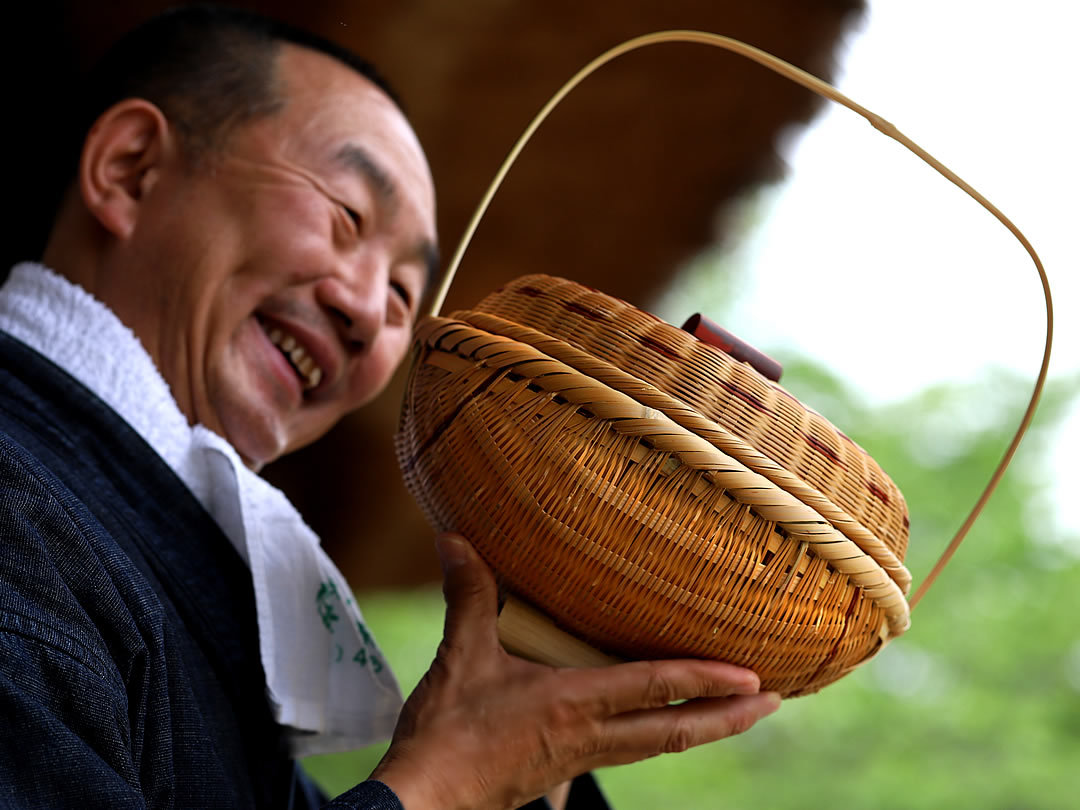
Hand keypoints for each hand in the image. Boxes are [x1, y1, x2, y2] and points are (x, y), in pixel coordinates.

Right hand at [371, 534, 780, 809]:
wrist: (427, 799)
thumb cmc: (448, 733)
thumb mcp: (460, 657)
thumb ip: (468, 594)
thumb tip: (454, 539)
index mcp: (572, 704)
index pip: (654, 688)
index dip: (705, 680)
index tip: (753, 677)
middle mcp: (589, 735)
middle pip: (675, 730)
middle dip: (728, 718)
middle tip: (773, 703)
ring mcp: (580, 759)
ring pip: (657, 744)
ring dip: (702, 729)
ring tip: (736, 715)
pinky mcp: (564, 771)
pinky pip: (627, 750)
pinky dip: (658, 737)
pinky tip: (656, 731)